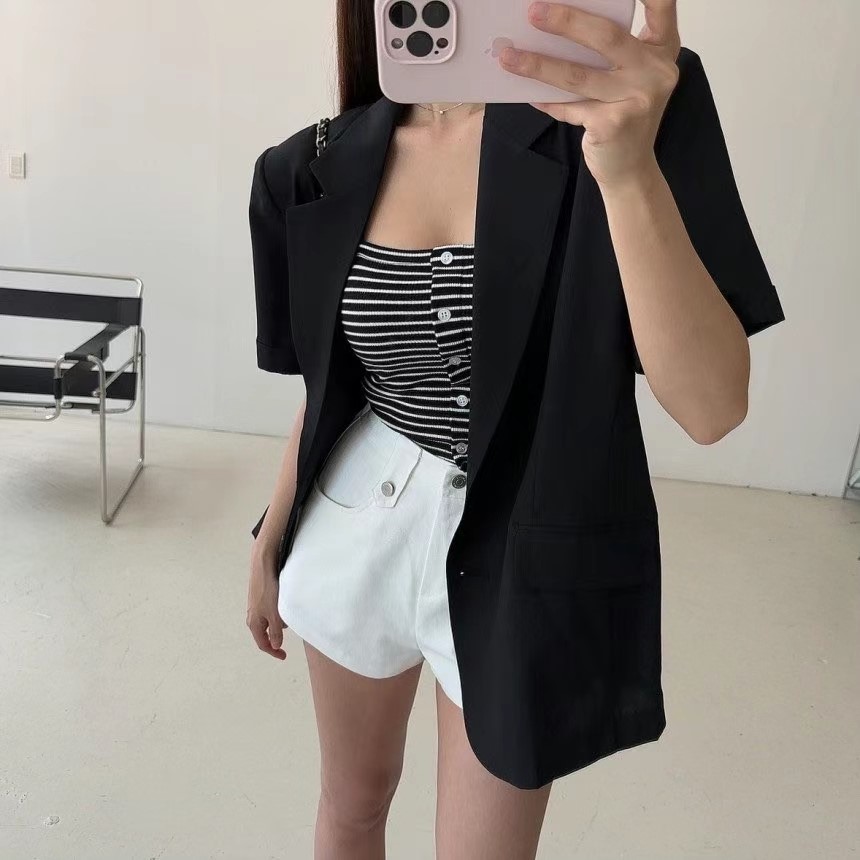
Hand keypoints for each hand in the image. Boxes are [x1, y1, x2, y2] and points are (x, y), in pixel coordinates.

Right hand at [247, 545, 286, 659]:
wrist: (263, 566)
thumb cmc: (268, 589)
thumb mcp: (274, 613)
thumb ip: (275, 631)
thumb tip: (275, 645)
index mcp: (254, 623)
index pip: (263, 644)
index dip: (273, 651)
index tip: (283, 656)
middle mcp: (253, 616)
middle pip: (265, 633)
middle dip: (276, 637)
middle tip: (288, 638)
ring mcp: (257, 607)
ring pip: (269, 621)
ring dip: (279, 623)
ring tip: (289, 617)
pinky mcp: (261, 598)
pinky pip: (271, 611)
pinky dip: (278, 613)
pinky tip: (285, 605)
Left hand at [499, 1, 681, 188]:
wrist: (629, 168)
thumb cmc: (623, 114)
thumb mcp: (625, 76)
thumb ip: (607, 52)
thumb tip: (552, 26)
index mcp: (661, 48)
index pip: (661, 5)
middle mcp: (656, 70)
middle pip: (606, 37)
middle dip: (566, 21)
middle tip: (533, 12)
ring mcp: (638, 99)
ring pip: (578, 75)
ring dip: (538, 65)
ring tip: (509, 56)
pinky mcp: (615, 125)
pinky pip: (569, 107)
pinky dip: (545, 101)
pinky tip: (526, 94)